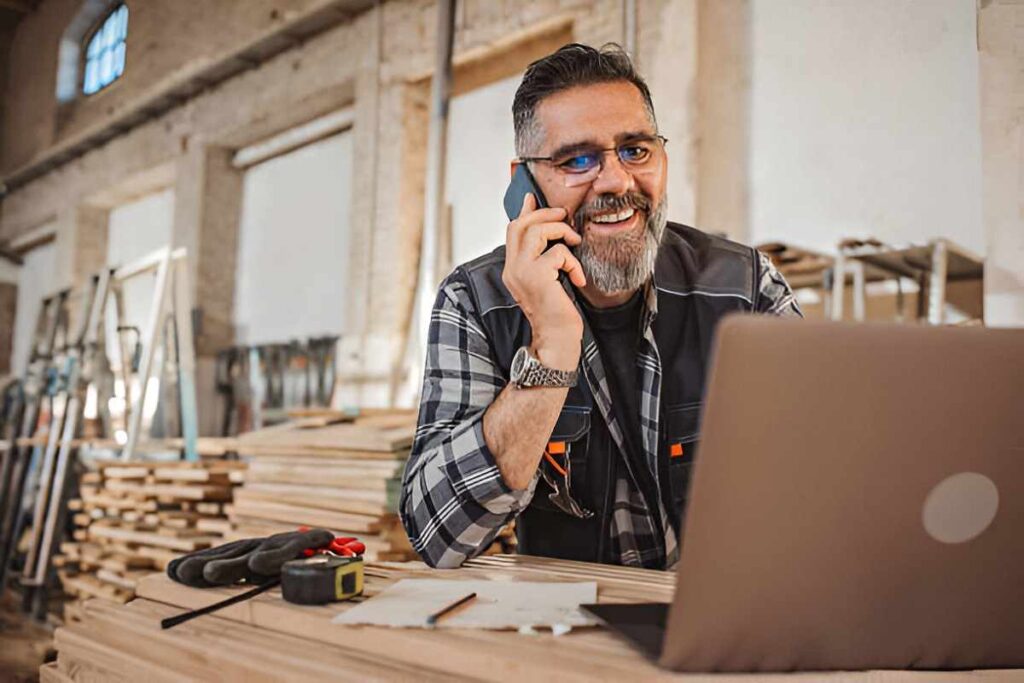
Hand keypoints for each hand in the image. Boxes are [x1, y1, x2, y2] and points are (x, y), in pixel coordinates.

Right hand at [502, 193, 584, 370]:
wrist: (557, 339)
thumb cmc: (557, 312)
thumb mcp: (548, 280)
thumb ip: (545, 258)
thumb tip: (553, 236)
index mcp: (513, 269)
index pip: (512, 231)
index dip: (523, 211)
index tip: (532, 198)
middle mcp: (512, 268)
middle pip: (520, 225)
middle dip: (545, 215)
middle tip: (565, 216)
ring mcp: (522, 272)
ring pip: (536, 231)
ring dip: (561, 232)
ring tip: (574, 243)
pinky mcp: (536, 276)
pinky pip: (558, 252)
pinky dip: (573, 261)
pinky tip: (578, 278)